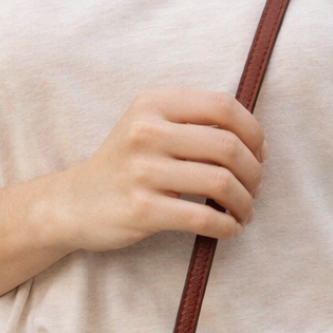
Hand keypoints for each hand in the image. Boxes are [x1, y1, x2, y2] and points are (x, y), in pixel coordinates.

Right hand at [52, 88, 265, 251]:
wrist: (73, 203)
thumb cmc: (123, 166)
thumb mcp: (147, 126)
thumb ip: (191, 122)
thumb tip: (253, 140)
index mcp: (154, 103)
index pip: (223, 106)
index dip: (253, 132)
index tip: (260, 155)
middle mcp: (147, 132)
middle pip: (228, 146)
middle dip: (254, 173)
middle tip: (255, 190)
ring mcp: (143, 171)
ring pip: (220, 183)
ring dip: (245, 203)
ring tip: (245, 213)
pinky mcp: (143, 210)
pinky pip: (202, 217)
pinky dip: (227, 226)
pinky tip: (230, 229)